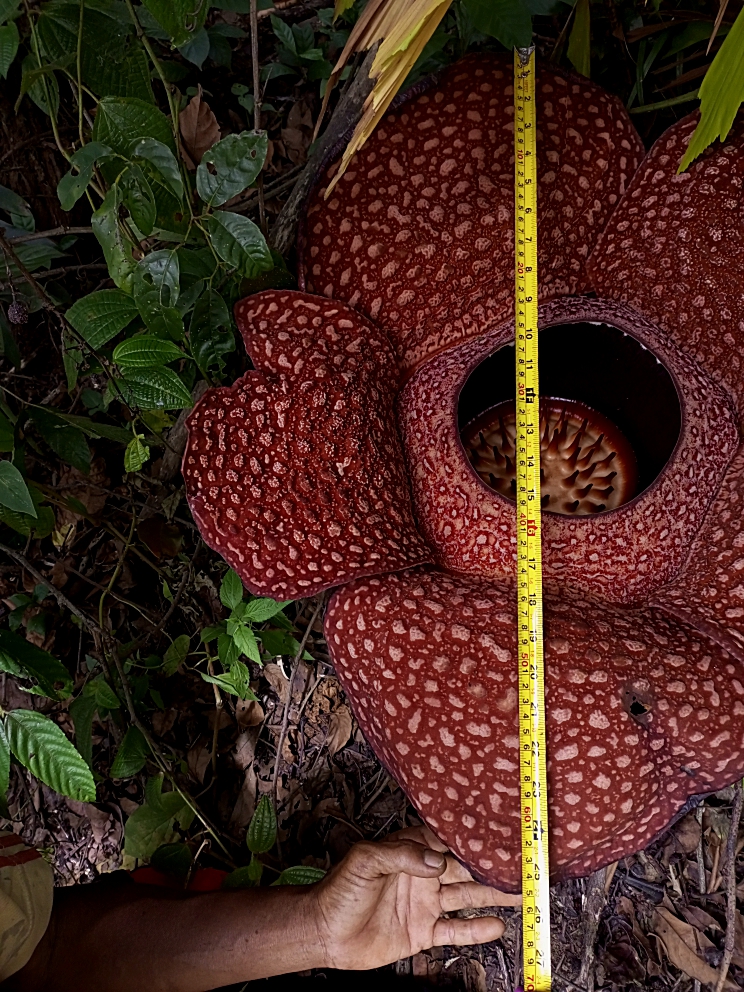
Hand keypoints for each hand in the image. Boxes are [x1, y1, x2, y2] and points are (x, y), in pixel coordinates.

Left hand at [309, 826, 520, 970]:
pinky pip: (455, 929)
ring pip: (467, 897)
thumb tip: (436, 861)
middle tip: (522, 866)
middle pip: (465, 868)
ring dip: (493, 896)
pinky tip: (497, 925)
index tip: (500, 835)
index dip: (473, 838)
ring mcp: (425, 903)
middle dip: (491, 867)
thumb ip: (401, 856)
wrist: (325, 932)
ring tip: (521, 894)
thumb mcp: (365, 861)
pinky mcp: (423, 931)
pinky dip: (476, 929)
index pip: (448, 840)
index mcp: (411, 850)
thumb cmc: (339, 889)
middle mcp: (423, 874)